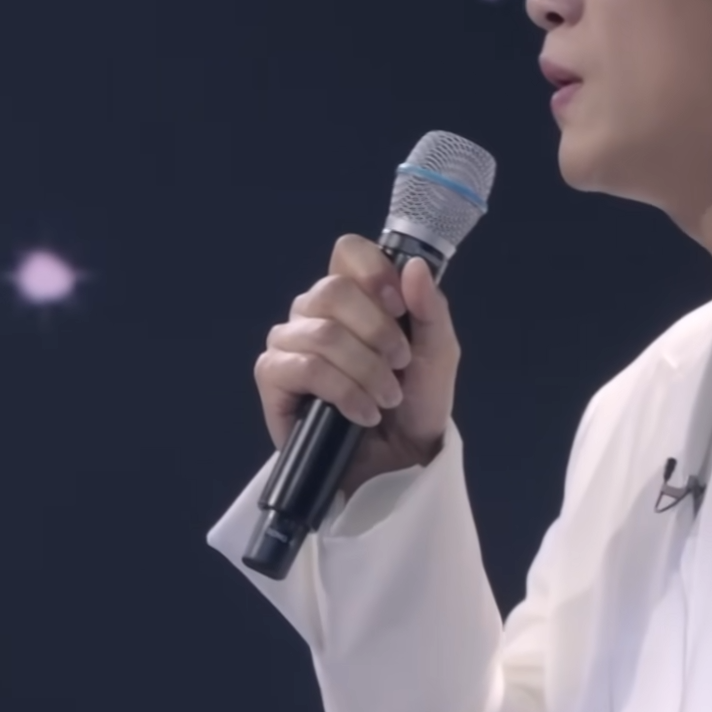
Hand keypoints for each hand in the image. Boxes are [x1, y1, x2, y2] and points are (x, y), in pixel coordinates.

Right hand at [255, 234, 459, 495]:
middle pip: (332, 291)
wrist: (400, 461)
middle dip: (377, 332)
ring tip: (386, 398)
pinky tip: (361, 413)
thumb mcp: (438, 354)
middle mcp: (314, 312)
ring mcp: (288, 343)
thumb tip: (415, 266)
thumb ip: (431, 309)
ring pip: (322, 333)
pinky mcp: (272, 378)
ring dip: (366, 370)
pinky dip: (342, 391)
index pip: (348, 251)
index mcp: (354, 295)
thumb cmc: (416, 403)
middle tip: (400, 365)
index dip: (374, 272)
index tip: (400, 308)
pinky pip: (303, 368)